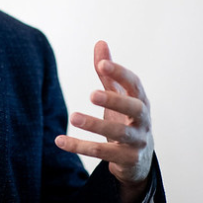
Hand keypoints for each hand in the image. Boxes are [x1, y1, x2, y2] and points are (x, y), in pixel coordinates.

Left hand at [55, 41, 153, 202]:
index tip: (101, 64)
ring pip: (117, 133)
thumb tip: (100, 42)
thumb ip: (109, 72)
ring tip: (73, 117)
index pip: (134, 83)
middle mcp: (143, 120)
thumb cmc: (126, 119)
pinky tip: (59, 140)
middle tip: (91, 94)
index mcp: (141, 100)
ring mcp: (137, 141)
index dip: (120, 73)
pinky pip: (102, 153)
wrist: (139, 160)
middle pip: (133, 109)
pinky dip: (79, 146)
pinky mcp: (126, 159)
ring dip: (94, 125)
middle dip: (113, 101)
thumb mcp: (119, 95)